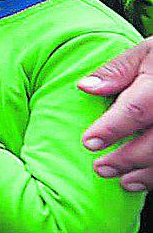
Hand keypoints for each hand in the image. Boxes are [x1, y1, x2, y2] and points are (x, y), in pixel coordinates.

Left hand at [80, 37, 152, 190]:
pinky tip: (148, 179)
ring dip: (149, 174)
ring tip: (125, 181)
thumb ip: (118, 70)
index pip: (137, 109)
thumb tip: (86, 87)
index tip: (89, 142)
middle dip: (128, 159)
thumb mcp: (148, 52)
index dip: (111, 129)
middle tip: (101, 167)